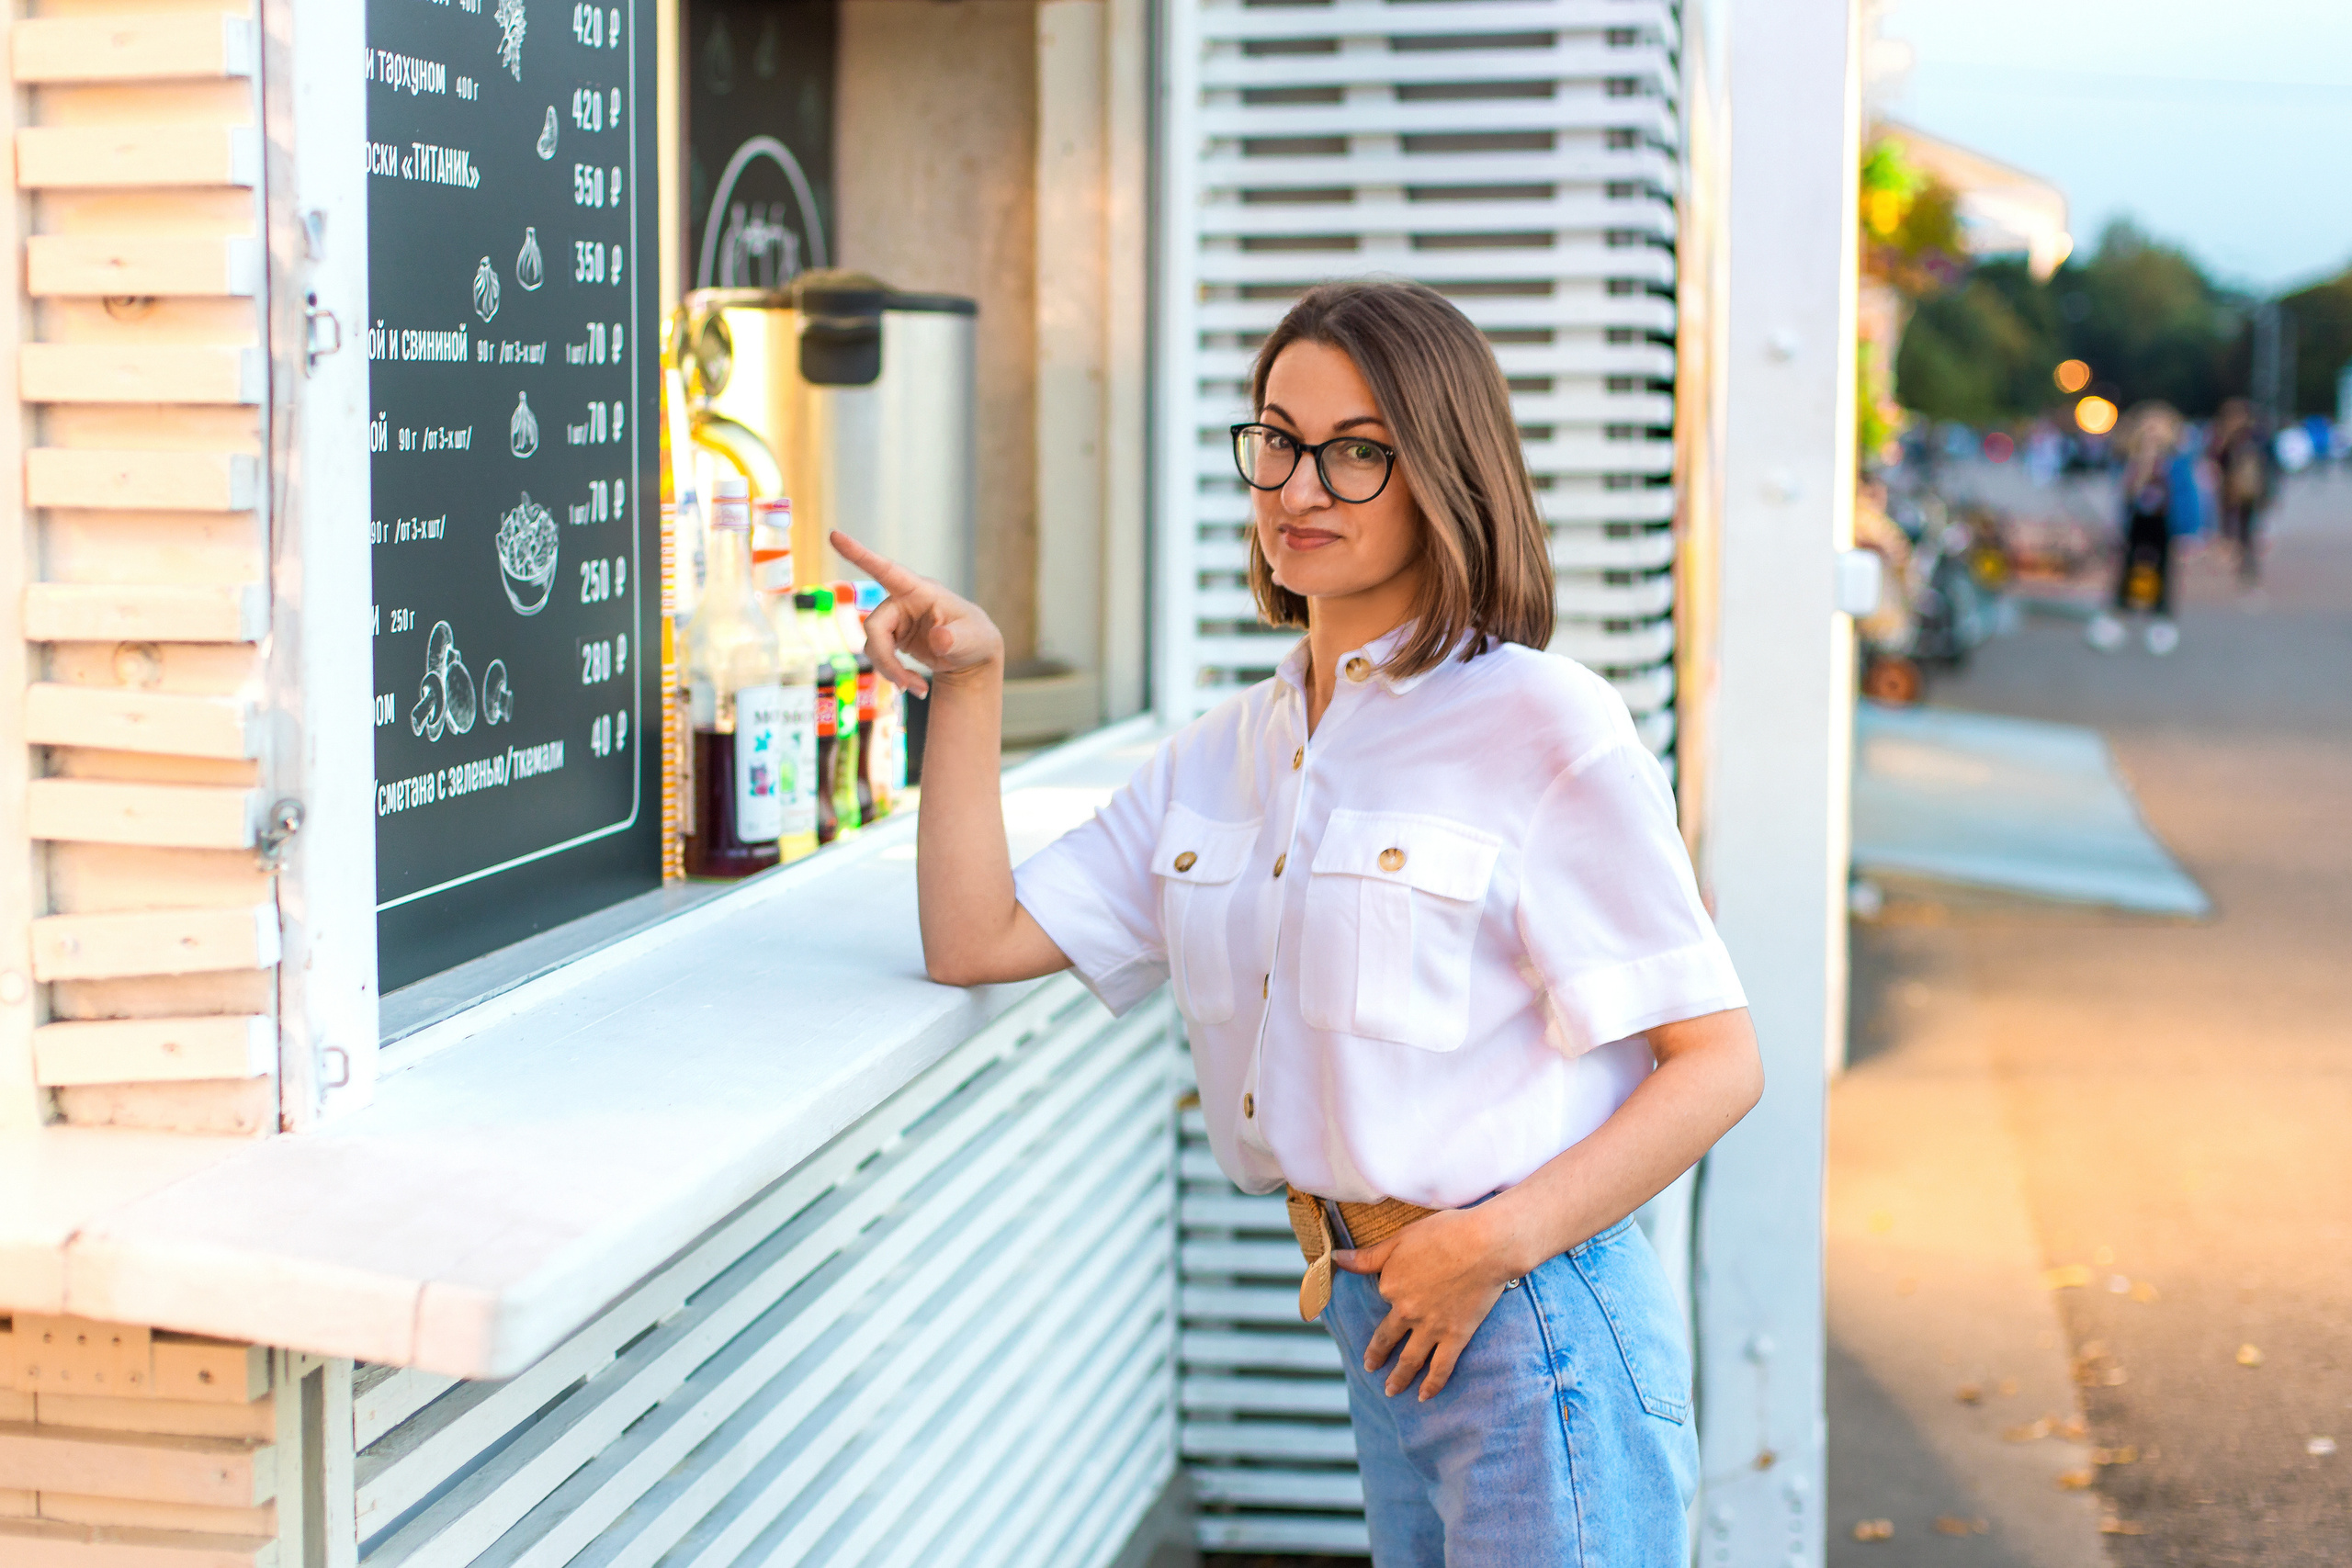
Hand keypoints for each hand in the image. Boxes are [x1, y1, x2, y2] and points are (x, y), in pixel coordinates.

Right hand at [830, 531, 1003, 696]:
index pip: (886, 570)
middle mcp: (902, 602)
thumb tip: (939, 639)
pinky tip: (915, 686)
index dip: (859, 554)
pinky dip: (893, 674)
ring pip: (873, 645)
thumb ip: (955, 638)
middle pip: (873, 627)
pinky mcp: (892, 637)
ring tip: (919, 689)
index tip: (834, 535)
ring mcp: (895, 620)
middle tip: (905, 684)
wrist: (971, 655)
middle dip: (884, 658)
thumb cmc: (975, 638)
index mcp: (920, 591)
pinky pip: (879, 655)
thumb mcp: (972, 639)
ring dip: (890, 671)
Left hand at [1332, 1207, 1514, 1400]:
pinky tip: (1424, 1396)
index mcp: (1390, 1286)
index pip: (1385, 1297)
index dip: (1390, 1297)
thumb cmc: (1445, 1233)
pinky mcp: (1456, 1336)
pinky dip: (1431, 1385)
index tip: (1390, 1304)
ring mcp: (1431, 1328)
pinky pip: (1441, 1367)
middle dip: (1377, 1355)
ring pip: (1410, 1359)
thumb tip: (1336, 1260)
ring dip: (1398, 1378)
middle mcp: (1406, 1312)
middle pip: (1387, 1339)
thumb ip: (1368, 1256)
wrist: (1485, 1245)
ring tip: (1391, 1390)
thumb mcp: (1400, 1239)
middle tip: (1371, 1367)